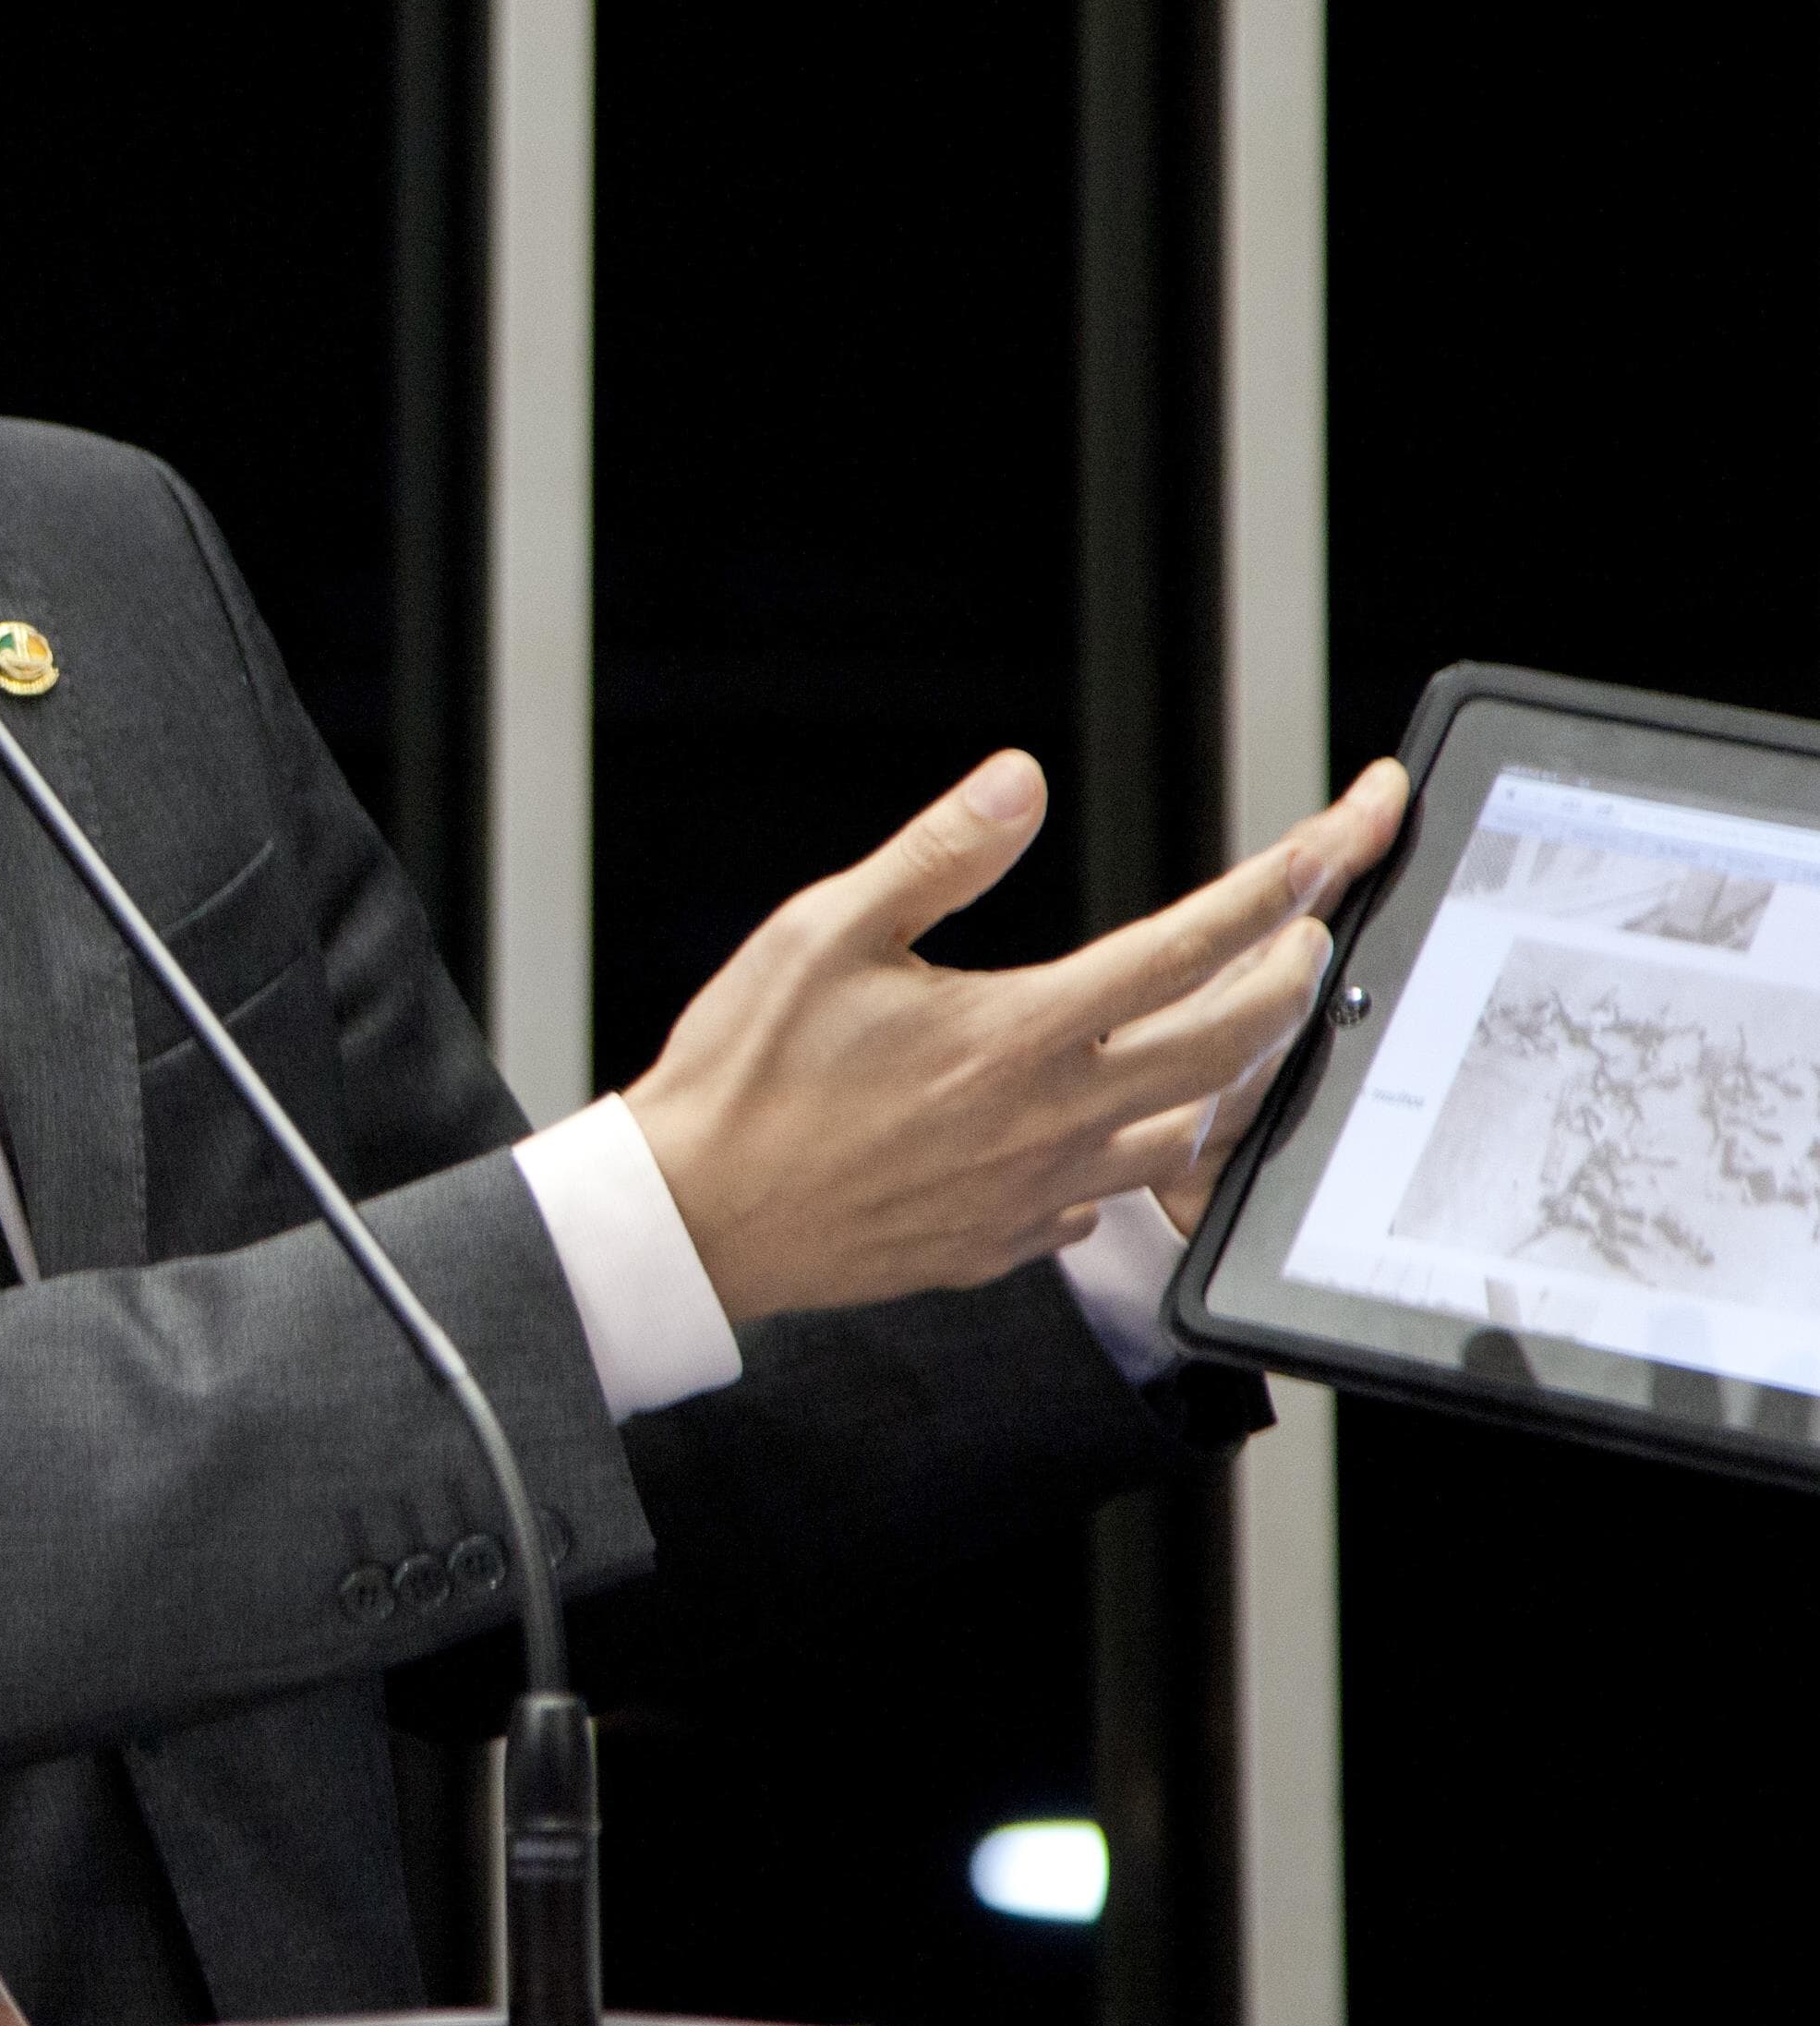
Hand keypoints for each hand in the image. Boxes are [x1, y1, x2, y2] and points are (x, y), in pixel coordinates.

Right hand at [619, 753, 1408, 1322]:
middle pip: (1231, 1047)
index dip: (1278, 888)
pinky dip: (1139, 1152)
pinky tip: (1117, 1125)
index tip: (1332, 843)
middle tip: (1311, 928)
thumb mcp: (822, 931)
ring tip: (1242, 1019)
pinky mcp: (1002, 1241)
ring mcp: (1034, 1191)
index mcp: (1015, 1031)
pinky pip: (1108, 1199)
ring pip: (1191, 1132)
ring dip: (1237, 1068)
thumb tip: (1021, 784)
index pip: (1188, 949)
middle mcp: (1048, 1118)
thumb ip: (936, 855)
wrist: (693, 1219)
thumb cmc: (744, 1070)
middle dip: (1294, 976)